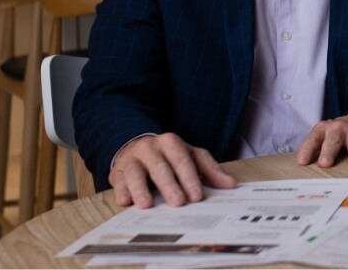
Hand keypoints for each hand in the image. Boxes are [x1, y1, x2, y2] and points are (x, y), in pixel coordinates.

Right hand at [110, 133, 236, 208]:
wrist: (136, 146)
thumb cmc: (169, 156)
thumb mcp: (191, 156)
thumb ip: (210, 169)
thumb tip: (230, 184)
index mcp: (171, 142)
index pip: (183, 161)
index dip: (190, 179)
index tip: (196, 196)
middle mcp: (151, 148)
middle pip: (161, 167)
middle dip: (170, 186)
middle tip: (178, 203)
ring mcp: (132, 159)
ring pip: (136, 173)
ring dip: (141, 189)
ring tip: (147, 204)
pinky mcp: (117, 171)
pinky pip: (118, 181)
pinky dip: (121, 191)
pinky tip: (125, 201)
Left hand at [296, 115, 347, 167]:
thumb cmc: (336, 136)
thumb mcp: (322, 139)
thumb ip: (312, 151)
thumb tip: (300, 168)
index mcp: (323, 130)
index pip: (313, 140)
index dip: (307, 150)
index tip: (302, 162)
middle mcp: (339, 128)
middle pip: (333, 140)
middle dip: (329, 151)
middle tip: (325, 163)